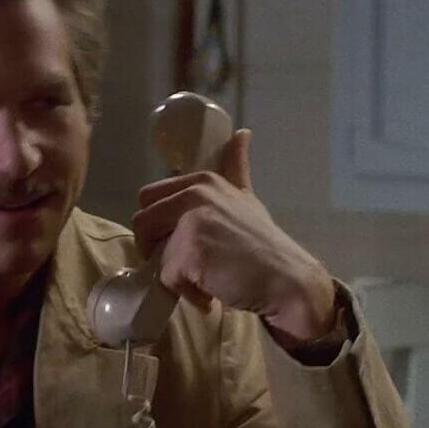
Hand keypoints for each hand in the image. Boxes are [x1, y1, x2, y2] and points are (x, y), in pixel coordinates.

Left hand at [132, 129, 336, 348]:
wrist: (286, 280)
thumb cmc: (264, 245)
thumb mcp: (246, 197)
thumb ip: (235, 168)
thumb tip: (242, 134)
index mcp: (201, 181)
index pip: (150, 197)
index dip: (159, 225)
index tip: (183, 243)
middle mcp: (194, 194)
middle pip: (142, 223)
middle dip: (156, 249)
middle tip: (189, 265)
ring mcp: (191, 221)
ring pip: (153, 254)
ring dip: (173, 274)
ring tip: (206, 279)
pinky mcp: (190, 251)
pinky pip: (168, 278)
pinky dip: (187, 293)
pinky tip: (211, 293)